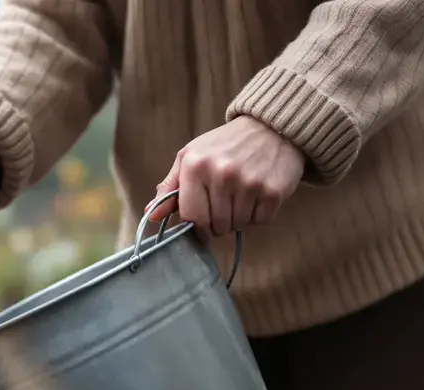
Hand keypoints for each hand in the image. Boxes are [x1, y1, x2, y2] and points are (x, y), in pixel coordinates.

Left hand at [150, 116, 304, 238]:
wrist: (270, 127)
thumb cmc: (224, 146)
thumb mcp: (190, 157)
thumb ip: (170, 187)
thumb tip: (151, 214)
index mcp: (195, 166)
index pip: (191, 217)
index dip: (196, 228)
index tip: (200, 227)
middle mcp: (221, 174)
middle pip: (215, 225)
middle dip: (217, 223)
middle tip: (224, 207)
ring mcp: (249, 183)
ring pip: (236, 225)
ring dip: (237, 219)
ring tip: (240, 197)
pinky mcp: (273, 191)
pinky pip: (259, 221)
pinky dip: (257, 215)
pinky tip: (256, 195)